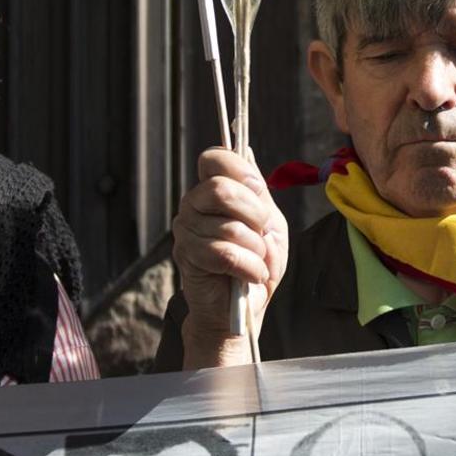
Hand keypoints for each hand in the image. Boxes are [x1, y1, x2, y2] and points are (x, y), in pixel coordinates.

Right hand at [172, 148, 288, 368]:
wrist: (245, 306)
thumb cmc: (257, 261)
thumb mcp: (268, 222)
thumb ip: (257, 190)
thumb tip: (245, 149)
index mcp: (212, 189)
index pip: (213, 158)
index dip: (240, 170)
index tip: (259, 191)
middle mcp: (193, 204)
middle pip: (221, 189)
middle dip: (255, 213)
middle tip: (262, 233)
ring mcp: (186, 231)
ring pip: (229, 227)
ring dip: (256, 249)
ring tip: (257, 260)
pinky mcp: (188, 258)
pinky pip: (225, 254)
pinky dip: (250, 267)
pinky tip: (252, 275)